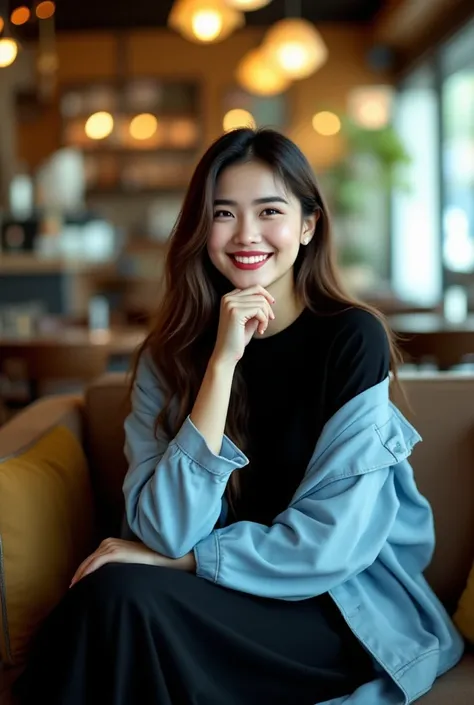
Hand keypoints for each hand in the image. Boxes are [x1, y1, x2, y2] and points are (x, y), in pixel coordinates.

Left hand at [70, 538, 195, 586]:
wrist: (159, 556)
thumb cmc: (145, 561)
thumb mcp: (126, 561)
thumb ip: (115, 564)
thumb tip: (106, 577)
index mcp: (109, 543)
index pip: (91, 559)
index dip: (82, 571)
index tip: (76, 584)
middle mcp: (107, 542)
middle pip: (87, 560)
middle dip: (78, 574)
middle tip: (71, 589)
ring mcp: (111, 546)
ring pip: (89, 562)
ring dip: (80, 575)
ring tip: (74, 589)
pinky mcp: (115, 552)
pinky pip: (96, 563)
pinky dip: (87, 572)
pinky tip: (82, 582)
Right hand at [212, 285, 274, 364]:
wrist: (226, 354)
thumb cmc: (237, 339)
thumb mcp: (248, 320)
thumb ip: (255, 308)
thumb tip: (268, 298)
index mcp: (228, 298)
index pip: (253, 288)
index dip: (265, 298)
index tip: (269, 311)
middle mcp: (228, 298)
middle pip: (258, 293)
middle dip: (267, 308)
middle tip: (270, 320)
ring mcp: (230, 304)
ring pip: (260, 302)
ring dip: (266, 316)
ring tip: (262, 328)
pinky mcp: (236, 312)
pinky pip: (259, 310)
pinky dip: (264, 321)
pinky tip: (260, 331)